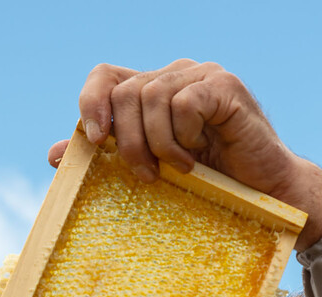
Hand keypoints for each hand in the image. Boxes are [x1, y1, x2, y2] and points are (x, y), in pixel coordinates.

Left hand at [51, 60, 321, 250]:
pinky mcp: (224, 86)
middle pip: (125, 91)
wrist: (267, 197)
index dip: (91, 103)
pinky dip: (183, 136)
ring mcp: (202, 75)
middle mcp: (176, 74)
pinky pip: (183, 103)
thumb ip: (108, 157)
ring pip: (151, 96)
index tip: (95, 143)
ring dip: (158, 143)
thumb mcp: (151, 171)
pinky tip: (199, 157)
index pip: (106, 77)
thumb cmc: (212, 186)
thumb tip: (54, 154)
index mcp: (154, 89)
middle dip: (128, 140)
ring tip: (179, 169)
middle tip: (145, 176)